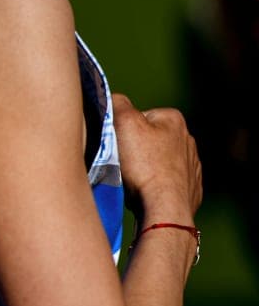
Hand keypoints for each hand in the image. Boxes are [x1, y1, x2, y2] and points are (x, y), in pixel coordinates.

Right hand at [112, 93, 201, 223]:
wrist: (166, 209)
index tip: (118, 145)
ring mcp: (192, 166)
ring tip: (135, 180)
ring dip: (145, 167)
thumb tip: (113, 97)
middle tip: (124, 163)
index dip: (122, 130)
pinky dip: (156, 184)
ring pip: (157, 160)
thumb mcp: (124, 123)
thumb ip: (117, 102)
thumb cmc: (145, 166)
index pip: (137, 117)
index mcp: (174, 120)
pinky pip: (167, 181)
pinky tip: (147, 191)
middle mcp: (188, 140)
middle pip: (147, 138)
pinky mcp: (191, 188)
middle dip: (134, 149)